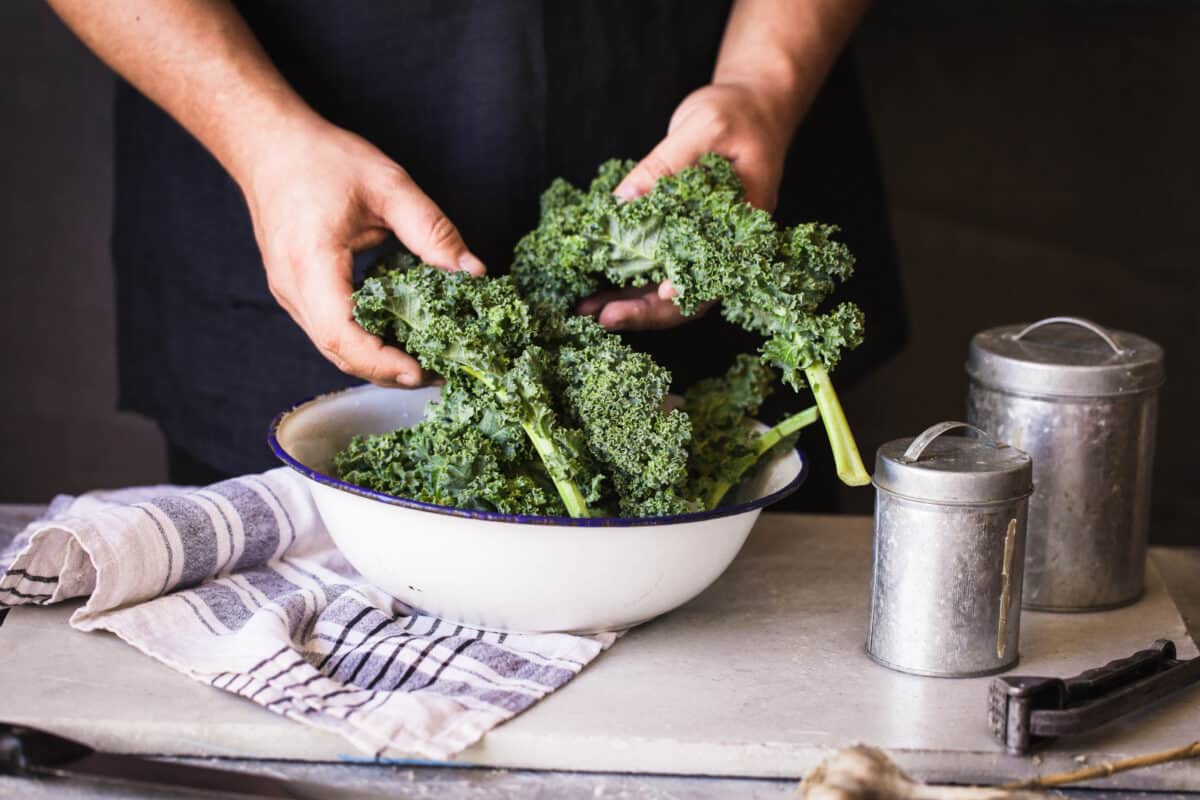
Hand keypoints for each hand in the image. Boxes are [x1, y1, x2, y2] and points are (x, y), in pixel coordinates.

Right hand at [240, 118, 484, 386]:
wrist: (268, 145)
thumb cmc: (322, 158)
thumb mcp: (388, 185)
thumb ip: (432, 230)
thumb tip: (473, 272)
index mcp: (311, 261)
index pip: (341, 333)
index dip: (381, 361)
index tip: (420, 372)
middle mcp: (293, 287)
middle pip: (338, 352)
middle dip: (387, 371)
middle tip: (439, 372)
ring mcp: (289, 294)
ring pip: (332, 347)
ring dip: (377, 361)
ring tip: (425, 361)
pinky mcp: (295, 293)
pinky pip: (329, 330)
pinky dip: (363, 342)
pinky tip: (398, 338)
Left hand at [582, 82, 789, 330]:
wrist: (750, 105)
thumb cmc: (737, 113)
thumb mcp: (704, 128)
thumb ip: (665, 165)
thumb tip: (622, 201)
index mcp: (744, 227)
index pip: (717, 273)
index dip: (689, 291)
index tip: (659, 293)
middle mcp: (725, 246)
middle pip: (689, 296)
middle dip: (645, 311)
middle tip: (603, 318)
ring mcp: (702, 244)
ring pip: (667, 289)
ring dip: (628, 302)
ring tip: (587, 309)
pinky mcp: (681, 236)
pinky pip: (654, 266)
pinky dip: (625, 279)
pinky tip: (595, 288)